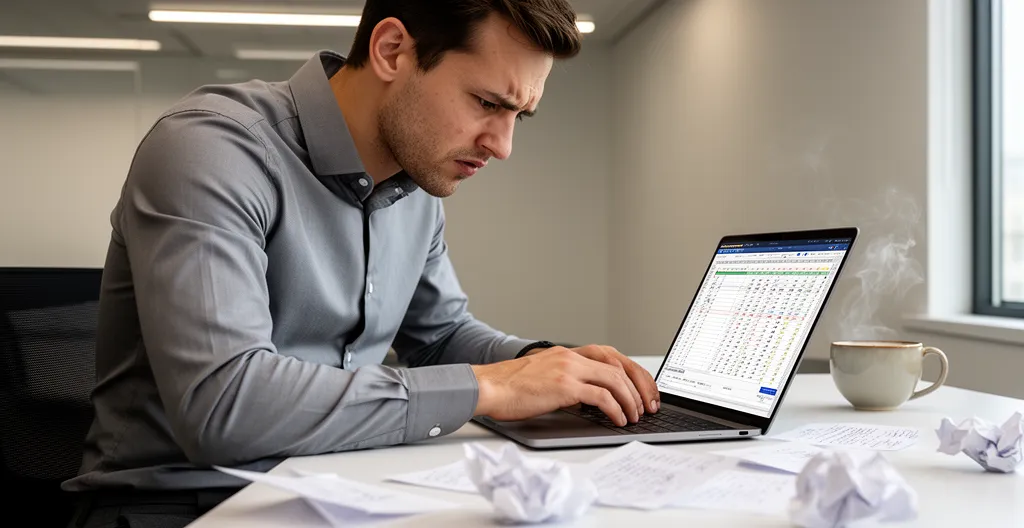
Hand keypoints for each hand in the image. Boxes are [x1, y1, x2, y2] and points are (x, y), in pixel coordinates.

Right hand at [471, 346, 659, 426]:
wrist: (488, 387)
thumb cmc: (510, 388)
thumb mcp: (544, 378)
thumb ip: (567, 382)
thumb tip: (588, 398)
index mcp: (567, 353)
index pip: (611, 356)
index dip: (632, 372)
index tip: (644, 389)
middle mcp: (570, 356)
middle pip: (619, 365)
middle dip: (640, 385)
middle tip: (649, 405)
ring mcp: (567, 369)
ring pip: (614, 379)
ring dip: (630, 399)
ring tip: (636, 415)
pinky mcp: (563, 386)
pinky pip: (601, 396)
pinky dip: (615, 408)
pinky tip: (619, 419)